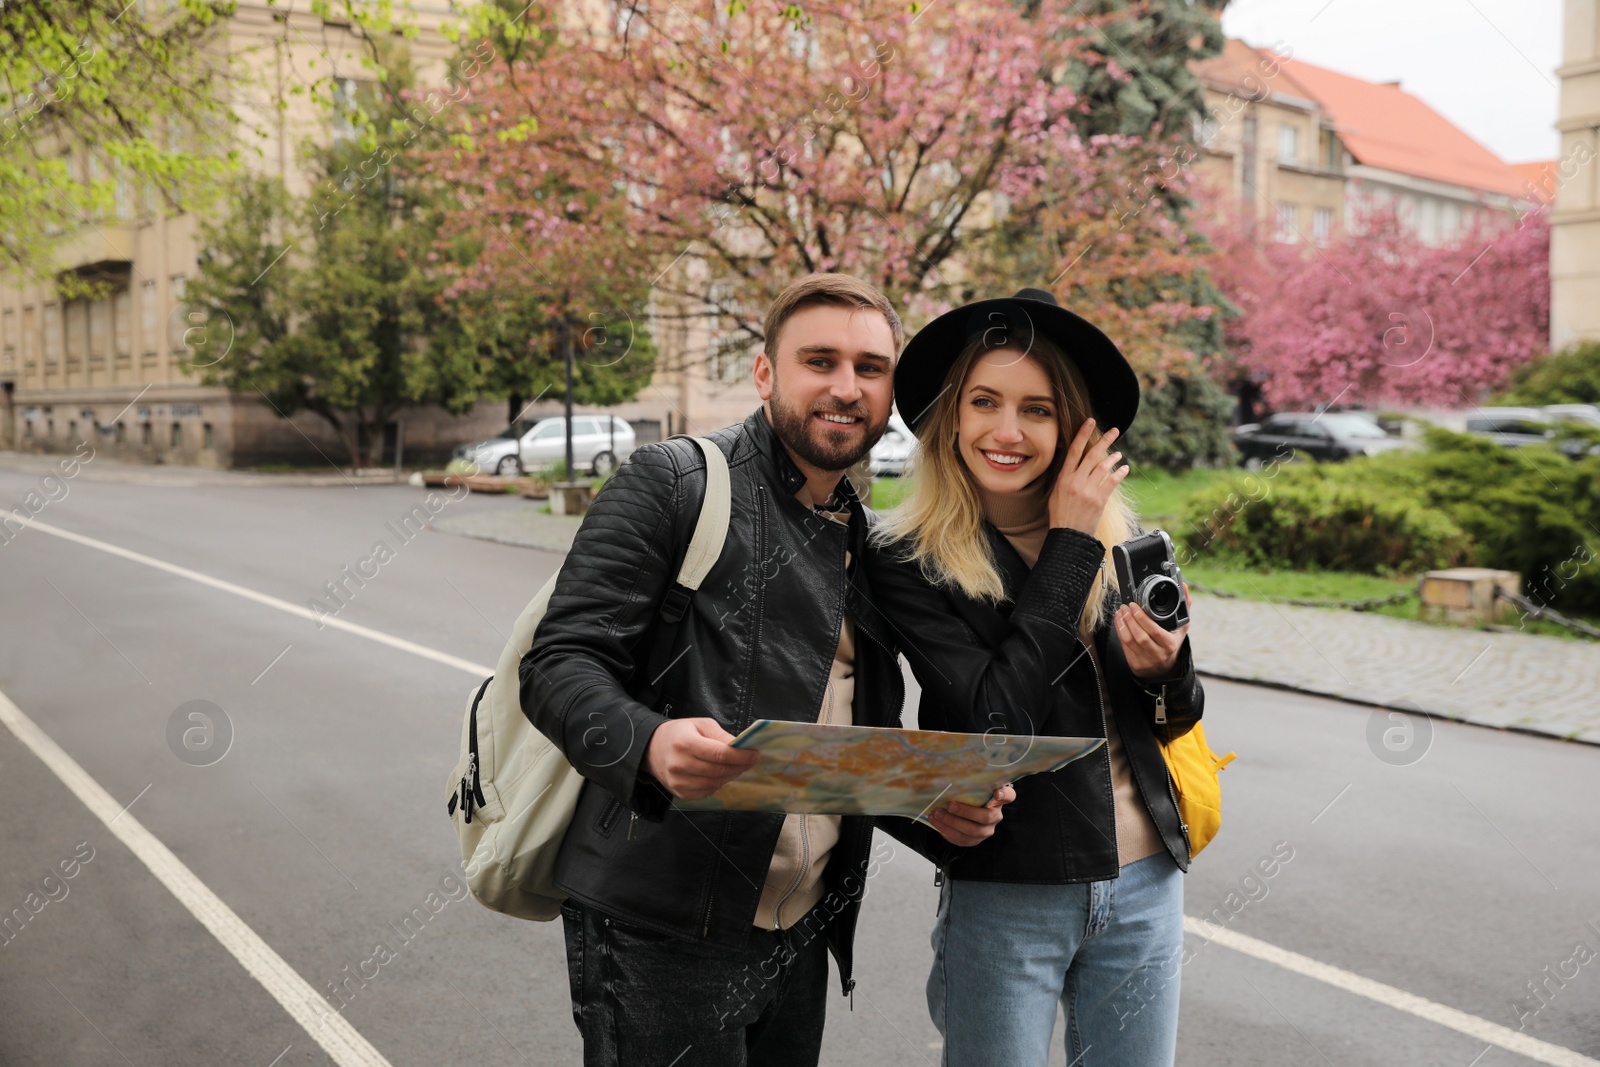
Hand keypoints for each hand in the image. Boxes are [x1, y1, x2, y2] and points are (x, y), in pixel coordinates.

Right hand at [643, 717, 759, 799]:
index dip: (741, 756)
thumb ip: (721, 736)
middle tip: (750, 761)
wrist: (652, 749)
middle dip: (739, 766)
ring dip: (730, 776)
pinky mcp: (679, 792)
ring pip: (715, 783)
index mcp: (685, 742)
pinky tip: (720, 775)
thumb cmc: (679, 733)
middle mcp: (679, 764)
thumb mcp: (700, 724)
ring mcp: (678, 781)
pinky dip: (718, 784)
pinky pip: (706, 792)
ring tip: (736, 767)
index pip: (720, 754)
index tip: (755, 754)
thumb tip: (741, 747)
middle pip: (719, 770)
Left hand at [929, 783, 1015, 846]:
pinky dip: (945, 830)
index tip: (996, 792)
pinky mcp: (973, 841)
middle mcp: (995, 817)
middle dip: (965, 812)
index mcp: (998, 800)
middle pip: (985, 817)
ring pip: (970, 831)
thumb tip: (952, 769)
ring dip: (951, 823)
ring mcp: (985, 831)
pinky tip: (935, 821)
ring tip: (936, 813)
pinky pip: (960, 839)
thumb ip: (971, 782)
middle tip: (949, 805)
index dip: (1004, 795)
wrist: (964, 815)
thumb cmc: (969, 796)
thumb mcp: (972, 787)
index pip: (1009, 796)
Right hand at [1048, 418, 1128, 534]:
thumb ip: (1066, 479)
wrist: (1068, 535)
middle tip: (1115, 431)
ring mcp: (1088, 490)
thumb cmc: (1061, 515)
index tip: (1090, 422)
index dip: (1082, 434)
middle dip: (1104, 441)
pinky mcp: (1099, 500)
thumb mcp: (1056, 494)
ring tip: (1119, 454)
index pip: (1074, 451)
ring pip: (1103, 467)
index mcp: (1063, 478)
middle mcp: (1076, 481)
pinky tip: (1124, 469)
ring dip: (1113, 458)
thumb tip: (1075, 466)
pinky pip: (1112, 482)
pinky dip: (1119, 474)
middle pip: (1092, 455)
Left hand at [1117, 583, 1191, 678]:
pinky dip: (1119, 632)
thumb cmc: (1172, 642)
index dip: (1142, 618)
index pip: (1155, 631)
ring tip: (1120, 612)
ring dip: (1122, 624)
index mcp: (1170, 644)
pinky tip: (1118, 622)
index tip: (1134, 605)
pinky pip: (1124, 646)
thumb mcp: (1181, 627)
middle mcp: (1159, 654)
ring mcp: (1146, 661)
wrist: (1165, 668)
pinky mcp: (1135, 664)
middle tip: (1125, 607)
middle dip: (1129, 619)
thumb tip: (1183, 586)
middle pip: (1140, 636)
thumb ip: (1184, 606)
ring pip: (1129, 641)